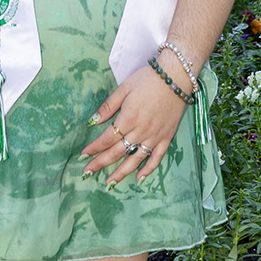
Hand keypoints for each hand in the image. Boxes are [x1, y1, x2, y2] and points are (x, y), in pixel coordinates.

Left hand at [83, 64, 185, 187]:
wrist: (176, 77)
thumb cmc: (148, 80)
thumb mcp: (124, 88)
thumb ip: (108, 106)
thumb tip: (92, 121)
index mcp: (128, 119)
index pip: (106, 139)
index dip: (94, 148)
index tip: (83, 155)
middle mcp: (140, 131)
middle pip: (117, 152)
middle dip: (100, 163)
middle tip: (88, 173)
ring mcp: (154, 136)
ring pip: (135, 160)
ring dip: (121, 173)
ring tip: (110, 184)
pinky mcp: (167, 137)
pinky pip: (157, 157)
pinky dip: (148, 169)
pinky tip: (139, 178)